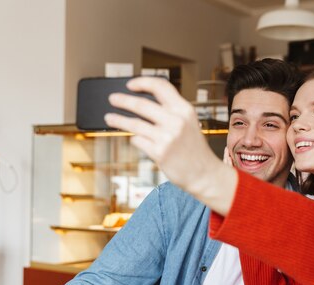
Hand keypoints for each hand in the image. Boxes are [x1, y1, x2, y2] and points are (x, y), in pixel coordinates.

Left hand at [104, 77, 236, 214]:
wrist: (204, 173)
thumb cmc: (193, 148)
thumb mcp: (189, 123)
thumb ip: (171, 111)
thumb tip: (141, 103)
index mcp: (185, 109)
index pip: (161, 87)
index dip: (143, 82)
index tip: (130, 84)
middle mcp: (176, 121)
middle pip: (142, 105)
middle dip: (123, 100)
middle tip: (112, 98)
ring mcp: (167, 137)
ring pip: (135, 124)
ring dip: (119, 120)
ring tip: (109, 118)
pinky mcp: (159, 153)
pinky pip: (138, 141)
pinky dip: (134, 139)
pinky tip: (134, 139)